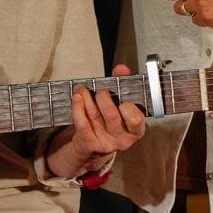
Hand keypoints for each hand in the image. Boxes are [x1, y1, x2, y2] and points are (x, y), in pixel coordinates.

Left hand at [46, 64, 147, 178]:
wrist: (94, 144)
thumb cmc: (111, 120)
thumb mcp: (121, 104)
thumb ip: (123, 84)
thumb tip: (122, 69)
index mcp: (136, 129)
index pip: (136, 119)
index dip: (129, 108)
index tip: (123, 100)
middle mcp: (123, 138)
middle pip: (112, 115)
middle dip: (103, 98)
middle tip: (101, 91)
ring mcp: (106, 142)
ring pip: (95, 116)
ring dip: (86, 98)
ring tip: (82, 88)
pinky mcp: (90, 143)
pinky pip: (82, 124)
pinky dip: (77, 108)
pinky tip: (77, 98)